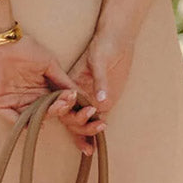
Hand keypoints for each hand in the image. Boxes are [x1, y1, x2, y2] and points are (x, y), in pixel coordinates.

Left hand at [0, 31, 80, 124]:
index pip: (57, 103)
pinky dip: (25, 123)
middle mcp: (30, 98)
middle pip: (47, 112)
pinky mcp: (1, 104)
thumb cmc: (26, 48)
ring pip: (33, 117)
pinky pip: (13, 118)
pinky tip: (37, 122)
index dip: (67, 104)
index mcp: (42, 90)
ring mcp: (16, 102)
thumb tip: (81, 95)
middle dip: (59, 109)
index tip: (77, 101)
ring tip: (56, 107)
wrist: (3, 41)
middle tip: (66, 102)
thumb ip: (64, 81)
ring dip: (46, 116)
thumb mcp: (50, 64)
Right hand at [56, 27, 134, 154]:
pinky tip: (96, 144)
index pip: (64, 104)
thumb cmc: (105, 44)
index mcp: (71, 82)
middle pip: (71, 116)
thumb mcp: (100, 60)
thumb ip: (100, 80)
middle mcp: (78, 92)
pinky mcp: (104, 100)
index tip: (83, 120)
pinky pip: (97, 118)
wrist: (118, 38)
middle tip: (95, 129)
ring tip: (93, 144)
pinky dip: (95, 131)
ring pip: (82, 121)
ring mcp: (90, 97)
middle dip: (79, 128)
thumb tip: (100, 102)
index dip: (69, 116)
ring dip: (85, 134)